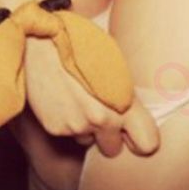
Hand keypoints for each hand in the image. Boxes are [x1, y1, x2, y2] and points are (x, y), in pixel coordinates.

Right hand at [24, 37, 159, 156]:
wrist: (40, 40)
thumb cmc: (80, 44)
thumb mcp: (114, 64)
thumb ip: (125, 93)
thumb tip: (133, 110)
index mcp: (123, 100)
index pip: (147, 143)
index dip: (141, 140)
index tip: (132, 132)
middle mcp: (103, 119)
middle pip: (113, 149)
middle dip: (108, 136)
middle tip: (99, 113)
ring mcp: (77, 126)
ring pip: (88, 141)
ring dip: (85, 128)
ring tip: (76, 99)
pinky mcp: (55, 128)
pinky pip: (68, 133)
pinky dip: (66, 121)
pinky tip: (61, 99)